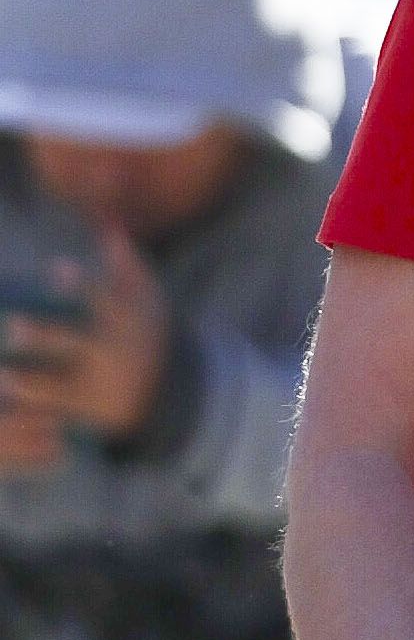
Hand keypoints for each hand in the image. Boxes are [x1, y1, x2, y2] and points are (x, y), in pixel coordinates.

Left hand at [0, 226, 171, 447]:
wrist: (171, 393)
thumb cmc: (146, 335)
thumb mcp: (147, 300)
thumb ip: (126, 265)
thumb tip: (111, 225)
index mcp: (125, 322)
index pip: (104, 298)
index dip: (81, 284)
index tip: (56, 269)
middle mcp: (112, 353)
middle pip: (76, 343)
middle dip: (45, 336)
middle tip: (14, 326)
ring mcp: (100, 385)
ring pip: (61, 385)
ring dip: (31, 383)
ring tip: (4, 377)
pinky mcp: (88, 413)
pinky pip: (56, 414)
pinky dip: (33, 413)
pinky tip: (10, 407)